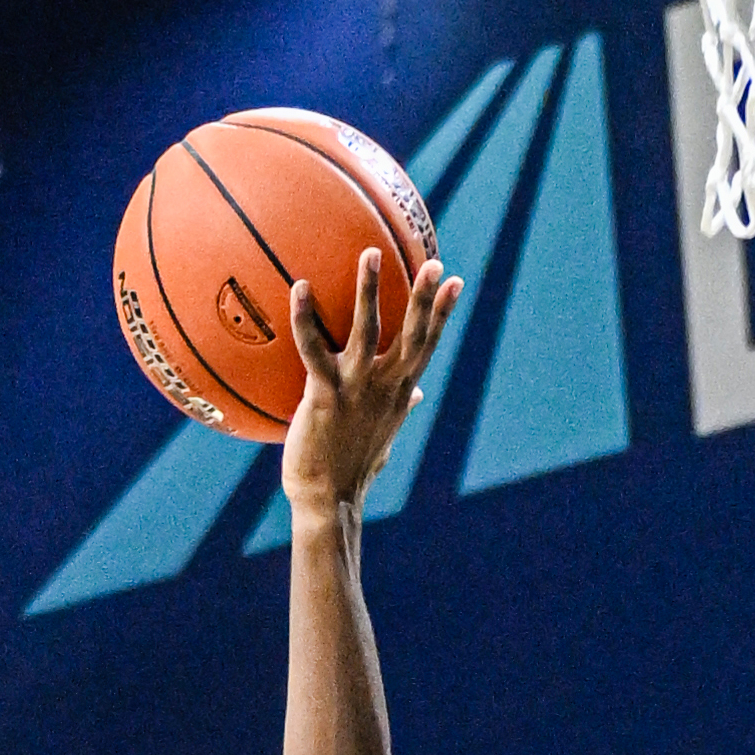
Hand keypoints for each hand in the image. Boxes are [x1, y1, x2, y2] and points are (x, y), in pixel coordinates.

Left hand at [281, 249, 461, 512]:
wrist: (329, 500)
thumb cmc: (350, 468)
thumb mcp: (383, 435)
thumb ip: (401, 408)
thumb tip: (419, 394)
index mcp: (399, 393)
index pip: (426, 345)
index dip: (442, 313)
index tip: (455, 280)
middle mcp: (385, 386)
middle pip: (412, 334)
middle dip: (426, 298)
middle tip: (434, 262)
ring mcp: (357, 389)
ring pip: (369, 330)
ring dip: (370, 290)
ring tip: (371, 254)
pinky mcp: (326, 395)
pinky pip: (313, 349)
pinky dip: (305, 318)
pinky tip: (299, 287)